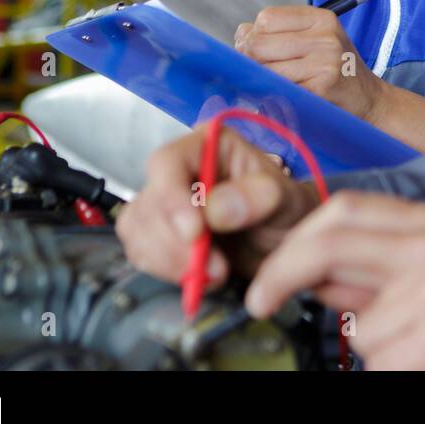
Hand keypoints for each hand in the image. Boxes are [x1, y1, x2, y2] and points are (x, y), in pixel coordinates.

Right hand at [116, 124, 319, 286]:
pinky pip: (141, 252)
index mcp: (208, 146)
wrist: (285, 244)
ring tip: (215, 274)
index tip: (194, 232)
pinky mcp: (159, 234)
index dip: (172, 197)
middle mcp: (179, 170)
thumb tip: (216, 209)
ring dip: (169, 260)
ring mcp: (165, 203)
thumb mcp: (286, 201)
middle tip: (216, 268)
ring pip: (137, 230)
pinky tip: (198, 277)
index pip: (168, 162)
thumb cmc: (286, 211)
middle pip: (148, 201)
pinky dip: (165, 270)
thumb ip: (258, 198)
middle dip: (175, 242)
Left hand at [235, 6, 388, 123]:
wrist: (371, 101)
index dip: (253, 35)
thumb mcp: (318, 40)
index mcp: (322, 19)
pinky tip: (284, 96)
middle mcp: (325, 37)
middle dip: (250, 59)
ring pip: (264, 69)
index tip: (257, 50)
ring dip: (261, 80)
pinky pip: (278, 89)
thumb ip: (281, 32)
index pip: (266, 18)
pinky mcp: (320, 88)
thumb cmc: (337, 70)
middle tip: (259, 71)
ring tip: (274, 84)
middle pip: (259, 43)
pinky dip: (273, 95)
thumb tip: (240, 34)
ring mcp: (325, 63)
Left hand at [243, 190, 424, 369]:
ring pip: (355, 324)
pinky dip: (391, 369)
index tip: (272, 268)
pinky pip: (377, 361)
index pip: (343, 210)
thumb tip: (315, 270)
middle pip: (329, 247)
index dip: (296, 239)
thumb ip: (378, 263)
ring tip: (417, 340)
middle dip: (282, 274)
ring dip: (371, 343)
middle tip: (262, 301)